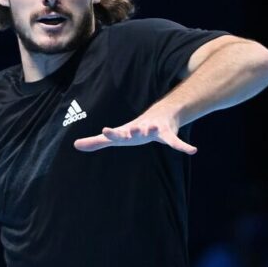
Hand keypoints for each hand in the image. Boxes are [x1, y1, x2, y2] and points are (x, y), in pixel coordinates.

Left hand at [73, 112, 196, 154]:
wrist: (157, 116)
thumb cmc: (132, 130)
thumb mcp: (115, 137)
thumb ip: (96, 142)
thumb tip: (75, 145)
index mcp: (126, 132)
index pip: (116, 134)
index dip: (111, 133)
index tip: (104, 131)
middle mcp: (139, 129)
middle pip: (136, 130)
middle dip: (134, 131)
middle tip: (132, 131)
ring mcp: (154, 130)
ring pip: (155, 131)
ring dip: (154, 130)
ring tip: (153, 129)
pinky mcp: (167, 134)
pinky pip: (176, 142)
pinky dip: (184, 146)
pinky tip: (193, 150)